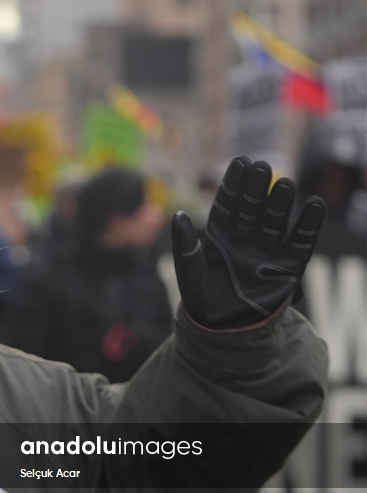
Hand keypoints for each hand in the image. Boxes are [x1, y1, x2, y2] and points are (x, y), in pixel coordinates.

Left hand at [172, 157, 325, 329]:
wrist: (223, 331)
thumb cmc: (203, 301)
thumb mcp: (190, 274)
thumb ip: (185, 246)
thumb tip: (177, 215)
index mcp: (220, 237)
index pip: (228, 205)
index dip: (234, 185)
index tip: (240, 162)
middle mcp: (245, 239)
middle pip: (253, 209)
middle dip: (257, 189)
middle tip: (263, 167)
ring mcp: (267, 252)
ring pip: (275, 222)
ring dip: (280, 204)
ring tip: (285, 185)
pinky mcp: (287, 268)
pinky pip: (300, 244)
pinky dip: (307, 227)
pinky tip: (314, 207)